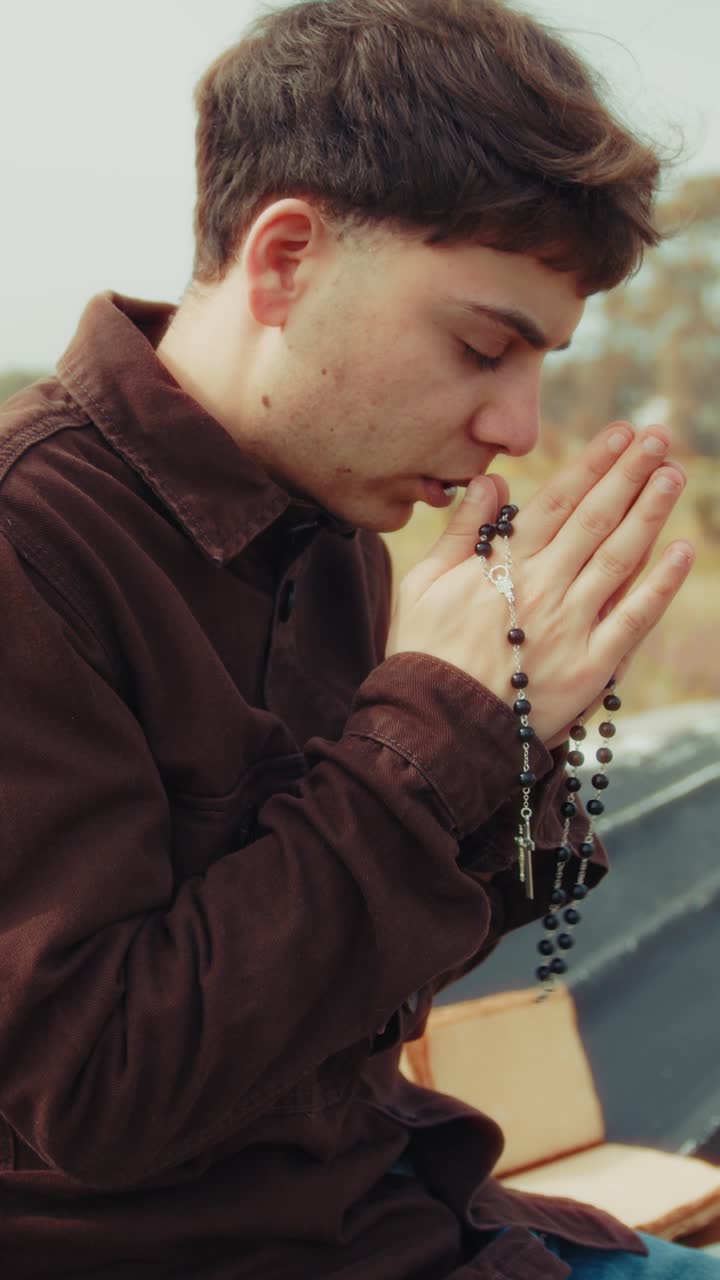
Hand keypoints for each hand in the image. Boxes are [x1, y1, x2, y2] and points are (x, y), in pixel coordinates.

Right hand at [385, 423, 694, 745]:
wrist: (435, 727)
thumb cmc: (423, 654)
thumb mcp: (423, 583)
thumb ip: (461, 531)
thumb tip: (491, 480)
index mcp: (503, 564)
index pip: (559, 500)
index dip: (593, 463)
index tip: (621, 433)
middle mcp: (544, 586)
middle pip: (596, 519)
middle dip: (630, 474)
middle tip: (659, 439)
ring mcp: (571, 625)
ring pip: (620, 558)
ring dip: (650, 512)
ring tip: (673, 475)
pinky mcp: (591, 667)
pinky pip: (634, 618)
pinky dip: (661, 584)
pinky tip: (682, 551)